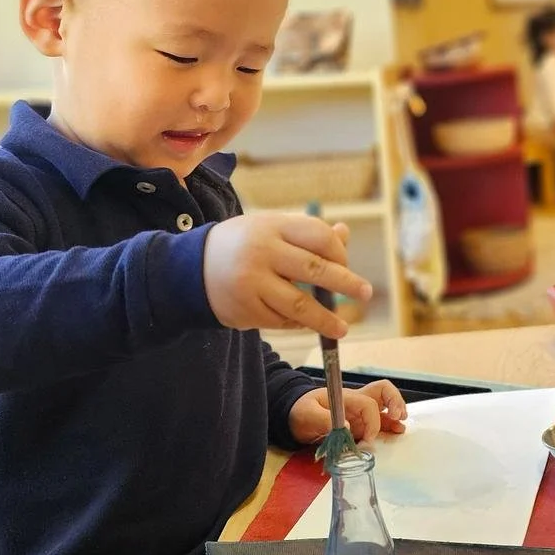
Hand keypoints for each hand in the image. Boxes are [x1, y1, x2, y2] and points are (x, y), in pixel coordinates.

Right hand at [202, 213, 372, 336]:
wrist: (189, 269)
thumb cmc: (242, 245)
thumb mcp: (270, 230)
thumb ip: (305, 233)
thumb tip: (344, 233)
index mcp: (272, 226)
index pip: (319, 237)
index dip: (339, 252)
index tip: (346, 265)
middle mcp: (262, 253)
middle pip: (314, 270)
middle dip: (345, 284)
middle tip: (365, 293)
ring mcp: (252, 283)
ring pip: (300, 304)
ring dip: (325, 319)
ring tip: (342, 328)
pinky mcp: (245, 310)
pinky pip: (281, 320)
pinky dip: (296, 323)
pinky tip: (304, 322)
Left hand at [288, 380, 408, 443]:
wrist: (293, 417)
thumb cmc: (300, 411)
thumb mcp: (307, 414)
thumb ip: (324, 420)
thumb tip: (347, 428)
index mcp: (346, 398)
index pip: (368, 404)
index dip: (373, 421)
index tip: (368, 439)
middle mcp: (356, 403)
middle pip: (383, 392)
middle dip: (395, 402)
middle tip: (399, 418)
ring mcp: (358, 413)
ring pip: (384, 407)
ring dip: (395, 414)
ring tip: (401, 427)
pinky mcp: (357, 425)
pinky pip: (377, 422)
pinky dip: (388, 426)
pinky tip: (395, 432)